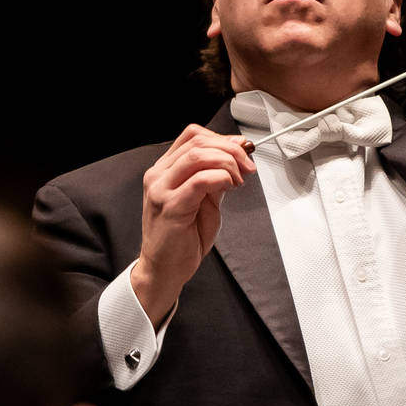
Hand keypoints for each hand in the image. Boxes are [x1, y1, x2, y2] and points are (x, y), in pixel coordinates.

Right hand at [132, 126, 254, 327]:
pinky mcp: (170, 206)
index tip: (242, 149)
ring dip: (227, 162)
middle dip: (231, 149)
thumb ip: (215, 177)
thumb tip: (236, 157)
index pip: (192, 136)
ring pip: (198, 156)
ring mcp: (161, 190)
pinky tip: (229, 187)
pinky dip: (221, 178)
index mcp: (165, 170)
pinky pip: (199, 180)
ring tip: (238, 179)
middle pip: (198, 142)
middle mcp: (159, 175)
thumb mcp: (204, 201)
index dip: (222, 137)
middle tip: (247, 166)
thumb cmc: (182, 238)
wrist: (164, 270)